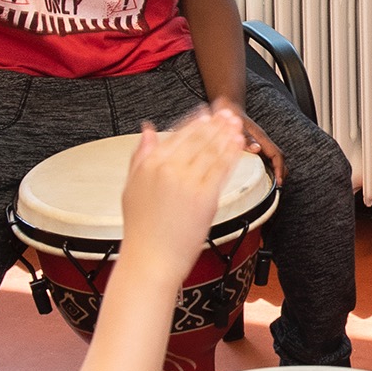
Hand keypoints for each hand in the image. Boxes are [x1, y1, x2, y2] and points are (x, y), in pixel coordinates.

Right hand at [119, 106, 246, 285]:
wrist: (151, 259)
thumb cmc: (141, 228)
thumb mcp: (132, 186)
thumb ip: (141, 155)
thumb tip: (148, 129)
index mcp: (150, 164)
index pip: (177, 134)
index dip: (195, 121)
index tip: (206, 113)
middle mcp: (169, 170)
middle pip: (198, 139)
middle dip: (215, 123)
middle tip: (228, 111)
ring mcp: (188, 183)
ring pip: (213, 151)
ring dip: (227, 134)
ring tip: (237, 123)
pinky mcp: (206, 198)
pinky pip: (222, 170)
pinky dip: (232, 153)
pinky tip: (239, 144)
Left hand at [225, 103, 285, 184]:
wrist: (226, 104)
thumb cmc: (230, 113)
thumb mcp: (237, 124)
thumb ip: (246, 136)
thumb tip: (257, 149)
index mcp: (261, 137)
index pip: (277, 155)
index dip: (280, 169)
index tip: (279, 181)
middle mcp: (261, 141)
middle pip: (278, 158)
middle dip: (280, 172)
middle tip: (277, 186)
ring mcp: (258, 142)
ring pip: (271, 158)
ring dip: (273, 171)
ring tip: (270, 184)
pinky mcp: (252, 144)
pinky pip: (262, 157)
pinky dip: (264, 167)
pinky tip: (257, 175)